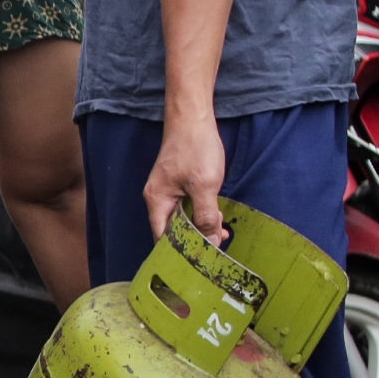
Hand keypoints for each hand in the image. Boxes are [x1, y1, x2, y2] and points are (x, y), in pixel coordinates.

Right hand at [144, 111, 228, 242]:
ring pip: (182, 219)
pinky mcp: (178, 184)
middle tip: (217, 244)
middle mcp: (158, 199)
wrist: (193, 118)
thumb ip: (206, 215)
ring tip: (221, 229)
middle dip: (194, 239)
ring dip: (201, 226)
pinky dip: (201, 213)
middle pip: (172, 230)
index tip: (200, 259)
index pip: (162, 237)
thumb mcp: (205, 185)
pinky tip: (216, 214)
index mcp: (157, 201)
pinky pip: (187, 207)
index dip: (180, 251)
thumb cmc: (195, 148)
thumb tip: (209, 241)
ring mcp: (168, 191)